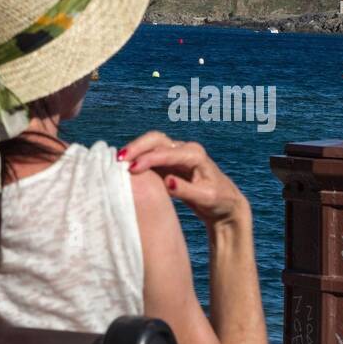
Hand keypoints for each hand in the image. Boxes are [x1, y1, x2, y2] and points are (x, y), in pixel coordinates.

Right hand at [119, 131, 248, 230]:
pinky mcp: (170, 161)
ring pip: (151, 144)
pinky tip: (124, 166)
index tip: (132, 169)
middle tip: (119, 158)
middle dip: (137, 147)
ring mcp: (177, 153)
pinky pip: (150, 154)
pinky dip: (137, 157)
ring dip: (135, 150)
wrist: (225, 203)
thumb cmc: (218, 200)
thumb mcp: (206, 198)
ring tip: (117, 161)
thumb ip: (186, 190)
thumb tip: (168, 181)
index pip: (166, 153)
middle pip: (156, 140)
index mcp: (195, 155)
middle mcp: (185, 149)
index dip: (148, 159)